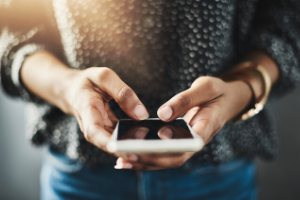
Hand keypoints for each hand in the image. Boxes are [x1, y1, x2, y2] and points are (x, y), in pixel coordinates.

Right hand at [65, 67, 148, 153]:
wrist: (72, 89)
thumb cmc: (88, 81)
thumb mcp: (105, 77)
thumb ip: (123, 93)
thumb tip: (142, 115)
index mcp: (87, 109)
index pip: (94, 131)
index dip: (109, 142)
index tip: (124, 149)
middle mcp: (91, 125)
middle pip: (107, 143)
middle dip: (127, 148)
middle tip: (147, 149)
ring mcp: (99, 130)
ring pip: (115, 143)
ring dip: (131, 145)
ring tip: (150, 144)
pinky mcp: (106, 131)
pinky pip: (119, 137)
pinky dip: (132, 139)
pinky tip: (146, 137)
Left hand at [115, 76, 251, 169]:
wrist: (226, 100)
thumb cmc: (217, 92)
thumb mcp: (206, 87)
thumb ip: (185, 99)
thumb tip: (162, 114)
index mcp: (207, 127)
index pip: (189, 143)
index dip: (172, 145)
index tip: (153, 142)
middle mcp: (197, 141)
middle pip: (174, 158)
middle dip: (150, 159)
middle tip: (126, 155)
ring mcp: (188, 144)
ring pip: (167, 161)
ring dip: (145, 163)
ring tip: (122, 160)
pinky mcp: (180, 143)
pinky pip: (164, 155)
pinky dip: (147, 158)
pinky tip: (129, 157)